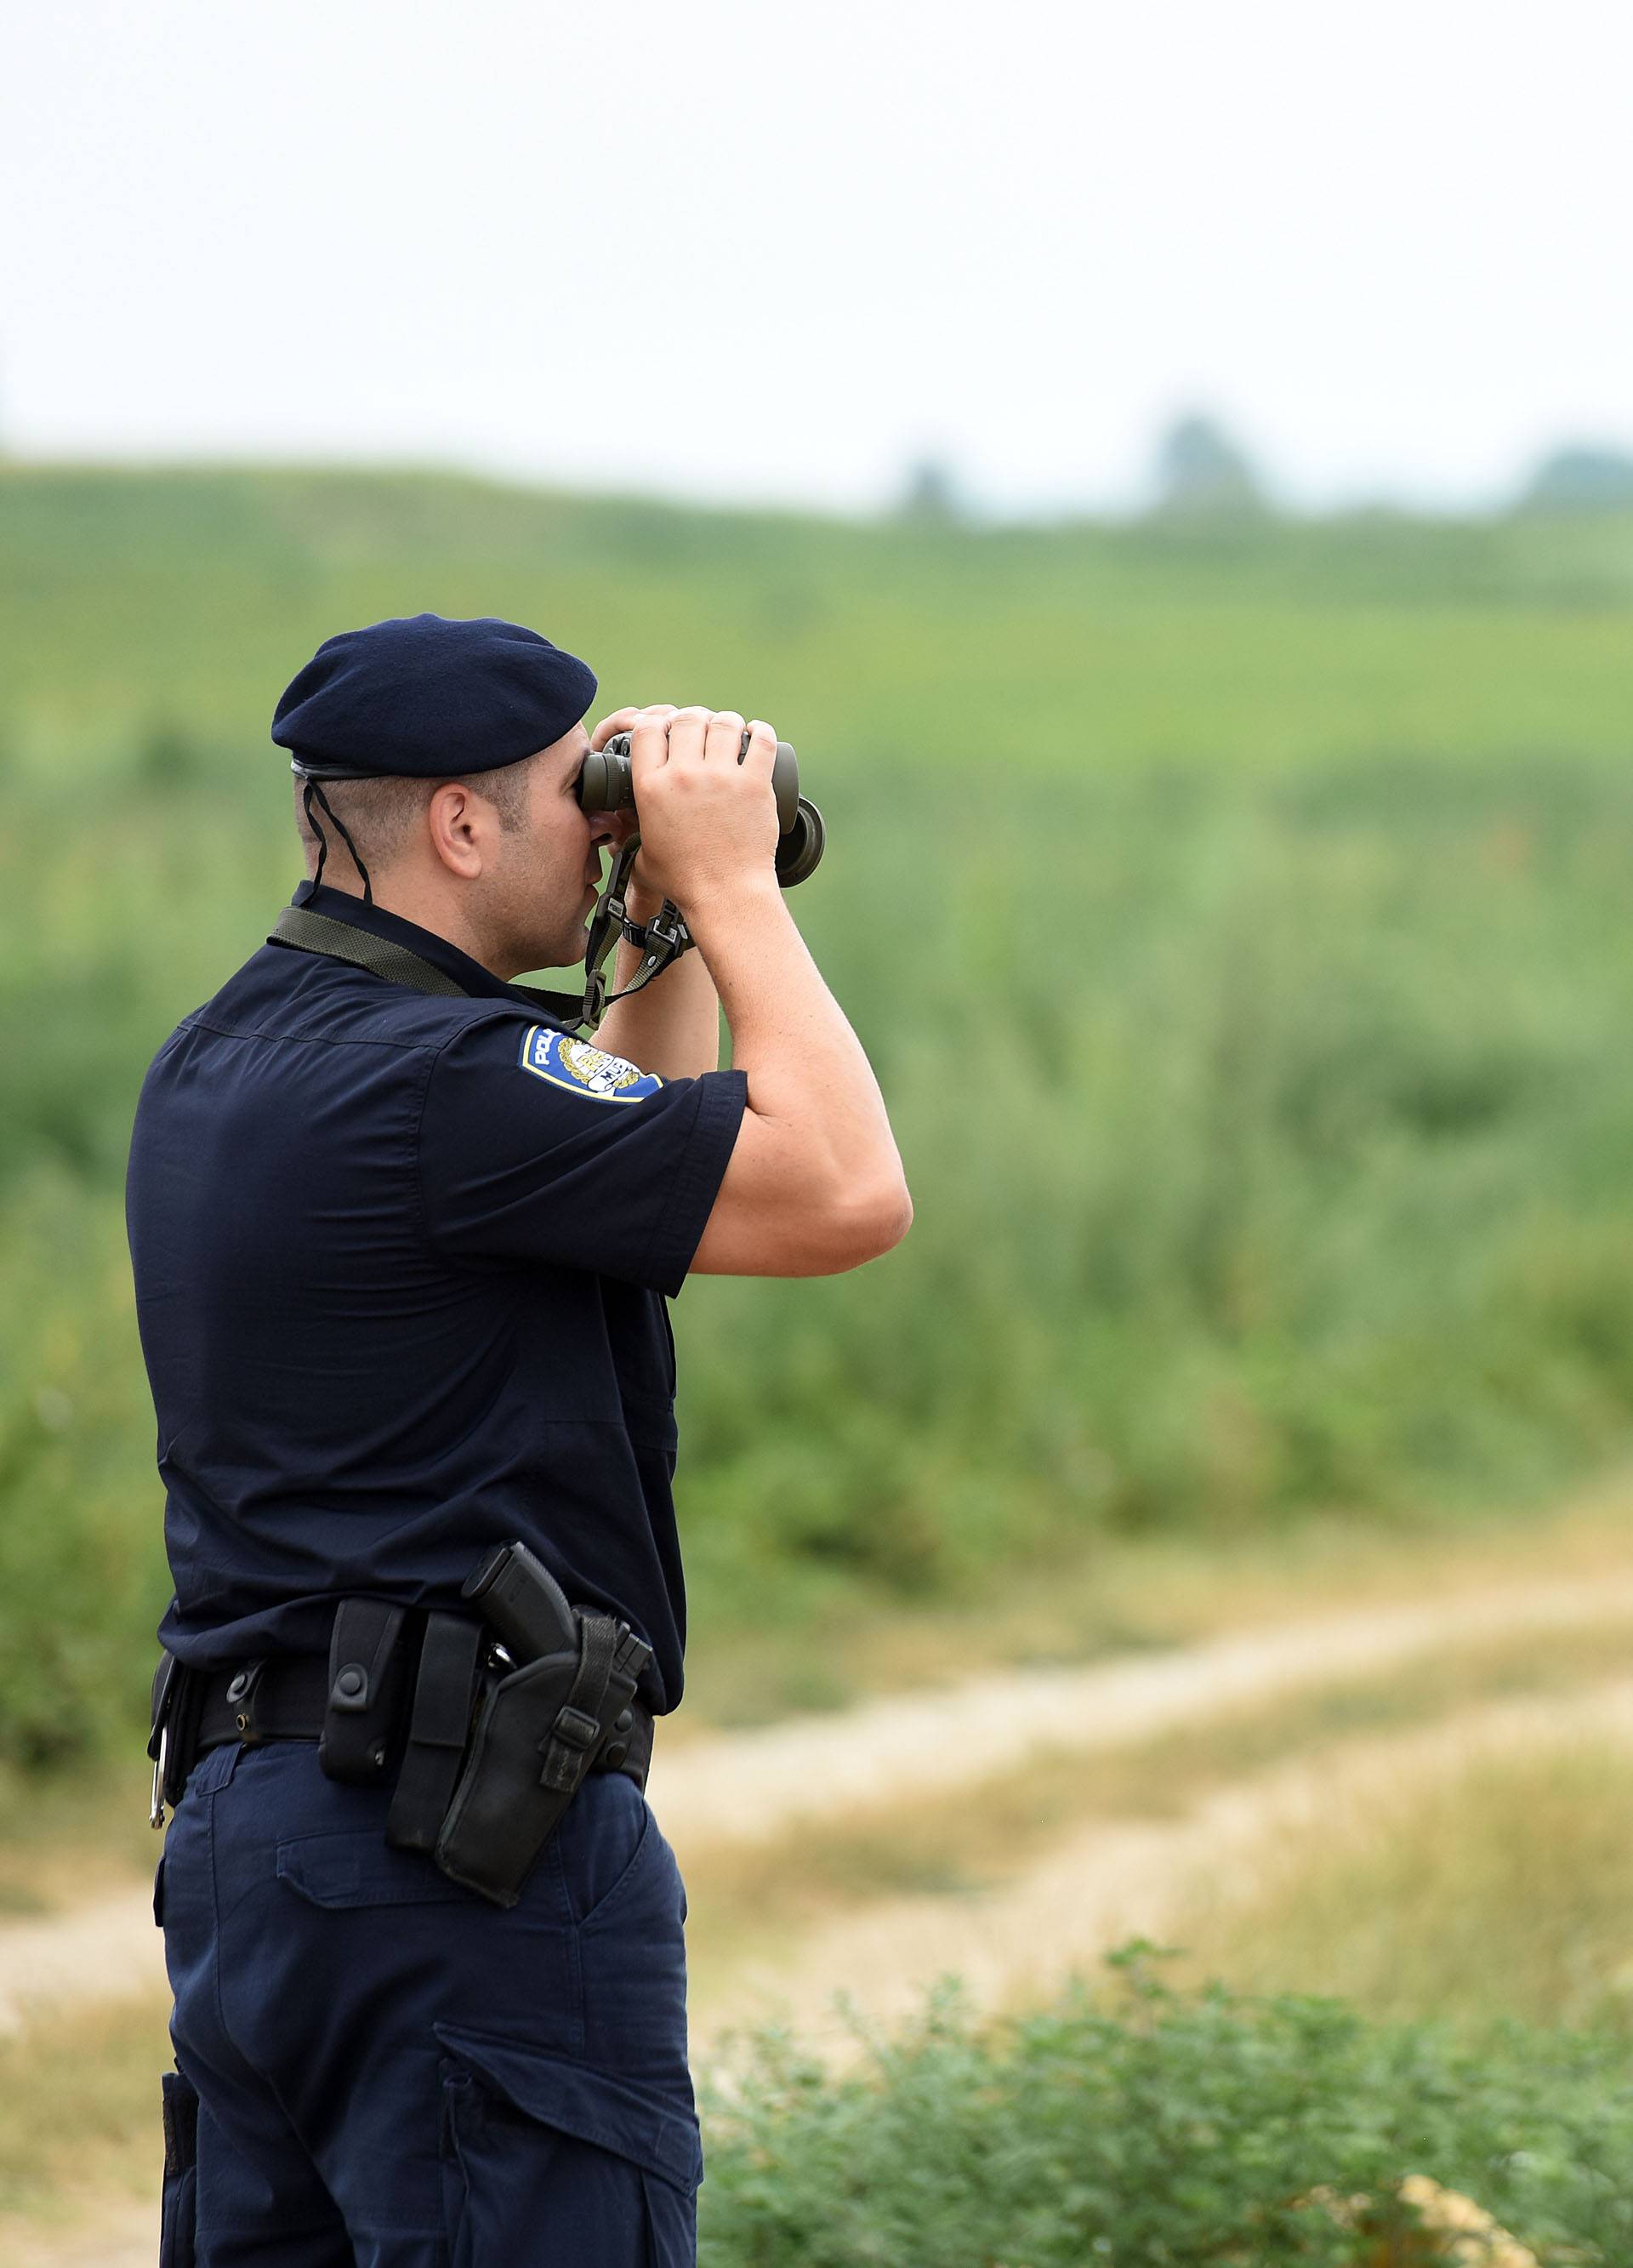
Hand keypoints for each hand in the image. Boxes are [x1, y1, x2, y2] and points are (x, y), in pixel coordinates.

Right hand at [603, 704, 780, 910]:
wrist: (726, 895)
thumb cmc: (685, 881)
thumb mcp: (643, 855)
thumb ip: (631, 835)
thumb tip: (622, 831)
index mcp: (651, 788)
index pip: (648, 729)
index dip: (658, 724)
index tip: (668, 731)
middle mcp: (684, 776)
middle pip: (687, 719)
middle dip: (694, 720)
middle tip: (703, 730)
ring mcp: (722, 778)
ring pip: (725, 723)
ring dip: (727, 723)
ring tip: (732, 732)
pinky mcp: (755, 785)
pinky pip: (763, 741)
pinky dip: (762, 733)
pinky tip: (758, 735)